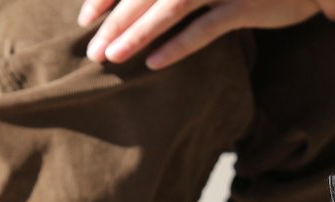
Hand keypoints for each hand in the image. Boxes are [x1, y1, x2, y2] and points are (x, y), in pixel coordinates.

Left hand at [79, 0, 334, 70]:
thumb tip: (156, 5)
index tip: (86, 17)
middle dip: (114, 21)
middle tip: (91, 50)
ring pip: (168, 8)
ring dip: (135, 34)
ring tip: (110, 59)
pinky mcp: (248, 3)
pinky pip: (205, 28)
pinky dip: (177, 46)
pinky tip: (152, 63)